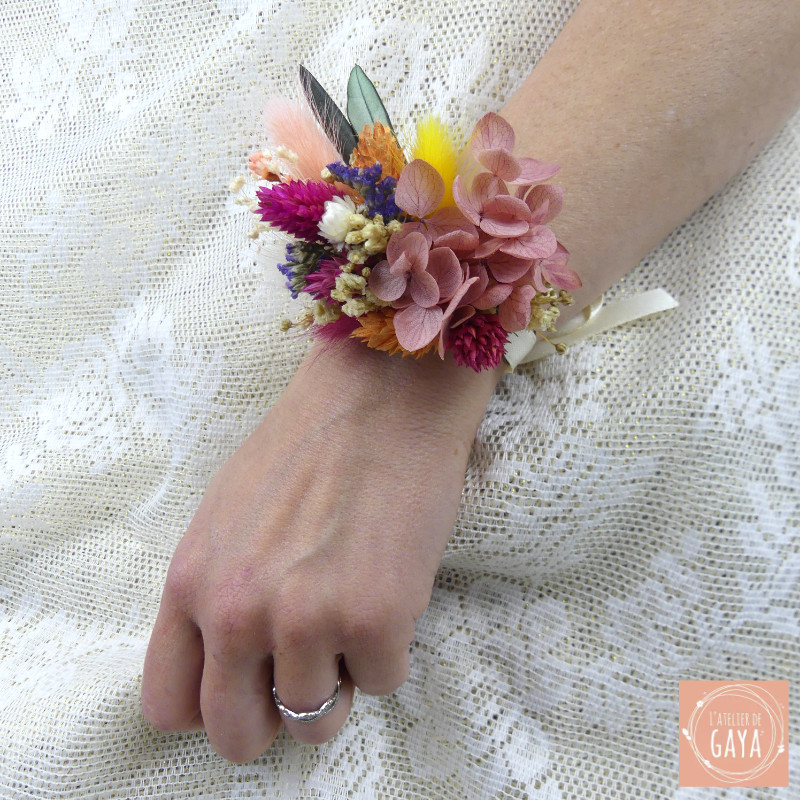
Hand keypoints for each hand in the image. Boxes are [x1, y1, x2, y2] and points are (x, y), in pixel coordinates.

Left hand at [141, 339, 501, 761]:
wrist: (383, 399)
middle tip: (307, 672)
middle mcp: (237, 612)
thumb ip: (215, 592)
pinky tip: (391, 592)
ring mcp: (306, 620)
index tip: (247, 687)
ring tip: (353, 622)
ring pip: (316, 722)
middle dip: (275, 716)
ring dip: (339, 683)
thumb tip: (232, 658)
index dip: (213, 707)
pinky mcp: (375, 620)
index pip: (170, 706)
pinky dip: (389, 651)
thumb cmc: (309, 446)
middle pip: (238, 734)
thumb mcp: (227, 516)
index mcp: (192, 583)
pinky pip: (382, 682)